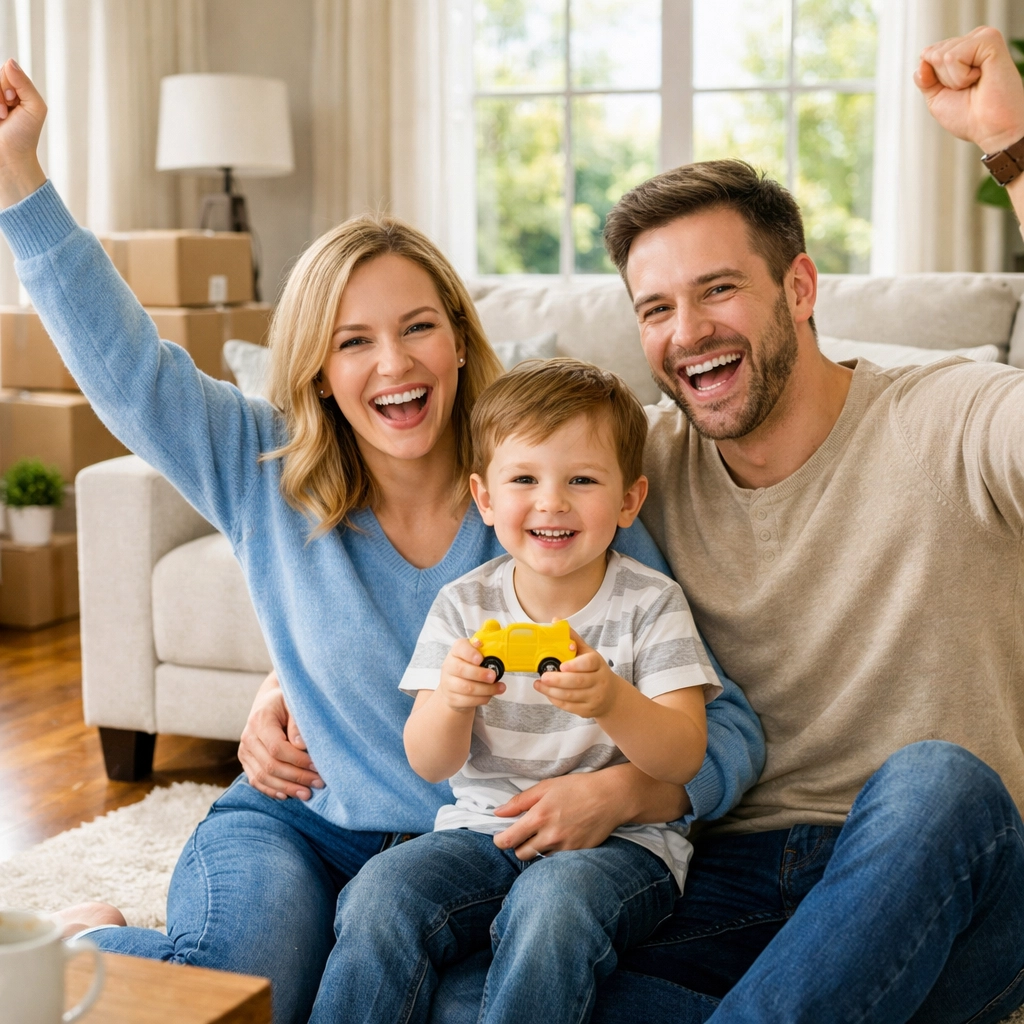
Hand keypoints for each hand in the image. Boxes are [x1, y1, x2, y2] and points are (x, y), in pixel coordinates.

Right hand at [0, 59, 46, 206]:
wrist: (10, 158)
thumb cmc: (25, 135)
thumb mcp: (34, 107)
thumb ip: (25, 84)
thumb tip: (9, 61)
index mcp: (13, 88)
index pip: (5, 70)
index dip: (8, 84)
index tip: (14, 102)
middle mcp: (0, 92)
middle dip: (0, 94)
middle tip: (6, 113)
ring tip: (1, 117)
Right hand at [237, 671, 323, 799]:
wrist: (269, 701)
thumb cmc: (287, 701)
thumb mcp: (295, 704)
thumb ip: (298, 723)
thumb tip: (302, 746)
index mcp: (260, 720)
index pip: (277, 748)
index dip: (298, 760)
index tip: (318, 766)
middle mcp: (248, 737)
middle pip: (270, 766)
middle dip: (296, 778)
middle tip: (318, 783)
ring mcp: (244, 751)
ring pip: (262, 777)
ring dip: (286, 788)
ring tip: (307, 794)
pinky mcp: (245, 760)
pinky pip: (255, 780)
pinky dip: (271, 790)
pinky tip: (287, 795)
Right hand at [438, 637, 504, 710]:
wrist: (454, 689)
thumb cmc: (469, 667)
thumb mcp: (476, 653)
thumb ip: (484, 641)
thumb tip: (493, 625)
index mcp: (456, 651)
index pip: (459, 648)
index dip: (470, 653)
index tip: (480, 658)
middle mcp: (449, 666)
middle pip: (461, 670)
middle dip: (480, 674)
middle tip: (493, 676)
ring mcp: (448, 684)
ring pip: (467, 688)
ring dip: (487, 689)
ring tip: (500, 687)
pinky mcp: (452, 699)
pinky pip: (468, 701)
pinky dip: (482, 699)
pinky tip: (490, 695)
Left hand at [491, 769, 631, 859]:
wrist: (610, 797)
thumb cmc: (577, 788)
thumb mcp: (546, 787)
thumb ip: (519, 801)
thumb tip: (498, 813)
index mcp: (539, 817)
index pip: (508, 840)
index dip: (500, 841)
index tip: (500, 837)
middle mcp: (550, 836)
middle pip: (521, 854)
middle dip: (518, 846)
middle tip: (525, 834)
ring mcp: (564, 847)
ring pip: (538, 858)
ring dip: (536, 850)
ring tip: (544, 834)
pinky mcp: (576, 854)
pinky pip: (556, 860)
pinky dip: (552, 852)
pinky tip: (559, 838)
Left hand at [534, 628, 623, 718]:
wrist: (611, 696)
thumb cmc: (594, 670)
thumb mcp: (587, 653)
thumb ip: (572, 638)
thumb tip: (556, 621)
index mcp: (598, 664)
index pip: (589, 663)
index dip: (575, 664)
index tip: (561, 665)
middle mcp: (599, 681)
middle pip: (578, 681)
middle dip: (558, 680)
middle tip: (543, 676)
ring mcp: (594, 697)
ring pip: (571, 695)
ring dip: (552, 691)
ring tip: (538, 684)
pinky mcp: (588, 710)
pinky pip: (569, 706)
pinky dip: (556, 700)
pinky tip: (547, 692)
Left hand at [916, 26, 1023, 152]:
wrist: (992, 129)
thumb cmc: (969, 117)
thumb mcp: (936, 98)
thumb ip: (924, 78)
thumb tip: (922, 57)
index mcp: (961, 51)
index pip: (926, 56)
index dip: (934, 80)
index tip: (957, 90)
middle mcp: (972, 41)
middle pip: (931, 54)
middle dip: (943, 80)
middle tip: (968, 89)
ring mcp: (981, 38)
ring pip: (940, 56)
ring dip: (953, 80)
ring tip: (975, 84)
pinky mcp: (989, 39)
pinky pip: (952, 57)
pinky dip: (960, 76)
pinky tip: (981, 78)